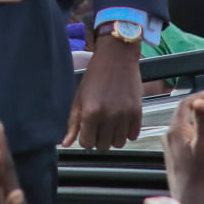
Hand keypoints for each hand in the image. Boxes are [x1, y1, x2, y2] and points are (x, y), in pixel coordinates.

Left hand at [64, 35, 142, 149]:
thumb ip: (73, 122)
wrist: (117, 57)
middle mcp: (108, 116)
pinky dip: (127, 132)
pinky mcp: (138, 112)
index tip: (87, 129)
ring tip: (111, 123)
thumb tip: (65, 144)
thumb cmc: (95, 76)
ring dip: (113, 137)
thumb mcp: (79, 97)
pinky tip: (122, 121)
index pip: (86, 144)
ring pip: (119, 143)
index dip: (85, 138)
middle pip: (103, 146)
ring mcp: (125, 115)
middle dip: (99, 138)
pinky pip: (133, 136)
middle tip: (99, 125)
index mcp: (91, 112)